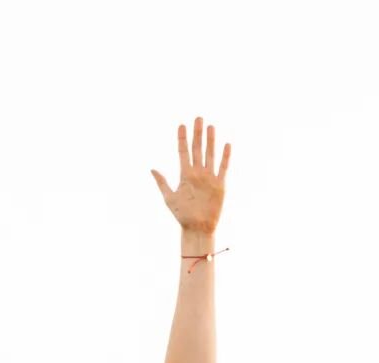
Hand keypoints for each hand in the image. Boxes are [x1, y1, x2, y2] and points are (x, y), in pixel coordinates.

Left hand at [151, 117, 230, 234]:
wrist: (197, 229)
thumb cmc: (182, 216)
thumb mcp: (169, 198)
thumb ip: (162, 182)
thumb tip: (152, 168)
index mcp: (185, 175)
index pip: (183, 152)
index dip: (182, 138)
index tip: (181, 125)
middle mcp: (197, 173)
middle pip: (197, 149)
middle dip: (197, 134)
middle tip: (198, 118)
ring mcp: (209, 178)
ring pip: (210, 155)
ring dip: (210, 141)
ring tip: (210, 126)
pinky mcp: (219, 185)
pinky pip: (223, 168)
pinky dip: (225, 157)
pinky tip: (226, 145)